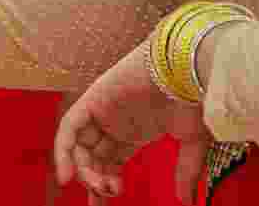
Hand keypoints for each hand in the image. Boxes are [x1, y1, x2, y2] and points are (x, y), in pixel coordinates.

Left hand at [54, 42, 211, 205]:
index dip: (104, 185)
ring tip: (100, 187)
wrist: (189, 67)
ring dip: (85, 171)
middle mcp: (116, 121)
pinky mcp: (94, 98)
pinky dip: (63, 150)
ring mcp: (104, 110)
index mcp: (136, 130)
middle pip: (93, 158)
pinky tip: (67, 175)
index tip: (104, 205)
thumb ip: (186, 171)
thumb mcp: (192, 142)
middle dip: (95, 182)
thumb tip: (185, 200)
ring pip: (81, 147)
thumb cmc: (194, 97)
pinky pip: (69, 128)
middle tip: (106, 196)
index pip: (110, 163)